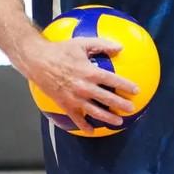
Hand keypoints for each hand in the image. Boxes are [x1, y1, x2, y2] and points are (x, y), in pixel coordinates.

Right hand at [20, 36, 139, 133]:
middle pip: (107, 99)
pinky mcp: (65, 104)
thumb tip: (120, 47)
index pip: (113, 81)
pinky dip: (84, 126)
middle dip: (121, 105)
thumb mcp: (82, 43)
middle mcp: (85, 87)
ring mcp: (75, 98)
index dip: (126, 86)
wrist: (38, 61)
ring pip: (95, 112)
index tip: (136, 90)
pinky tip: (91, 130)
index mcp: (90, 72)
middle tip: (131, 109)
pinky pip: (76, 118)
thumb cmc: (61, 50)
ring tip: (118, 122)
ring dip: (108, 118)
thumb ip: (102, 44)